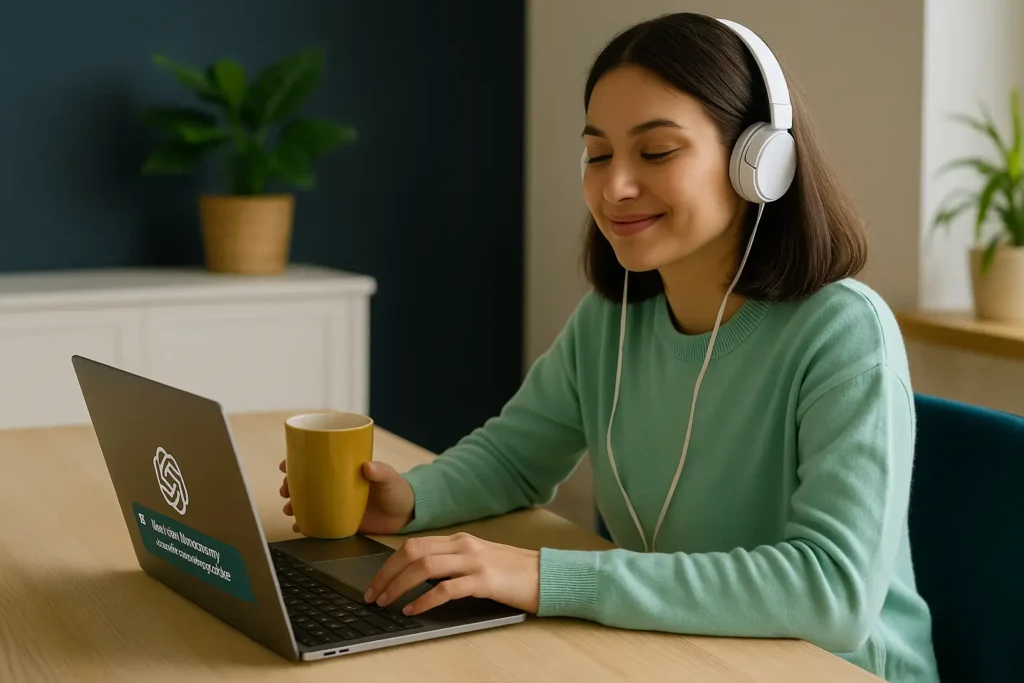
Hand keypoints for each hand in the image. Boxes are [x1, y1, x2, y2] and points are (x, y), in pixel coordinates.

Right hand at [279, 459, 415, 534]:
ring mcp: (336, 504)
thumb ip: (381, 471)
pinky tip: (298, 527)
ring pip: (308, 503)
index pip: (317, 462)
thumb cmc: (398, 489)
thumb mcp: (391, 478)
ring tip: (289, 509)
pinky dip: (306, 525)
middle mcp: (336, 486)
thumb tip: (368, 466)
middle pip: (306, 483)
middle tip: (285, 490)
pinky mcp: (339, 521)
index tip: (285, 465)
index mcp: (345, 471)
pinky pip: (317, 523)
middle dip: (290, 485)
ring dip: (294, 505)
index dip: (297, 461)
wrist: (406, 514)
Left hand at [364, 532, 539, 616]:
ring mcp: (474, 561)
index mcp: (459, 539)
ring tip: (387, 602)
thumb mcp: (479, 560)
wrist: (548, 575)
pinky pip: (446, 589)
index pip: (414, 545)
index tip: (375, 582)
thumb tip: (418, 579)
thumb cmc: (513, 572)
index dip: (389, 564)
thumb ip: (452, 563)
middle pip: (412, 553)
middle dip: (387, 574)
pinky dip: (424, 600)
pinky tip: (413, 610)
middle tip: (373, 594)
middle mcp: (463, 545)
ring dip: (399, 586)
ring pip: (424, 568)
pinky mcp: (485, 581)